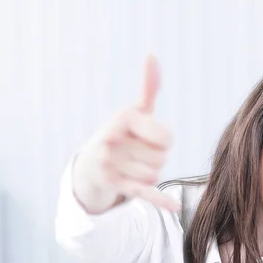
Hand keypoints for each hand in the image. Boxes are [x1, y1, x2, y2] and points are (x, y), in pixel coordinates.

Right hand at [72, 55, 179, 214]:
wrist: (89, 168)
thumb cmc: (120, 136)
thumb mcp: (133, 112)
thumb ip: (148, 88)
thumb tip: (152, 55)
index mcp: (122, 117)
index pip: (166, 137)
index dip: (164, 140)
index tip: (148, 138)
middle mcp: (112, 138)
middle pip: (162, 157)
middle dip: (154, 158)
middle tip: (136, 155)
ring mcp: (110, 163)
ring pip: (155, 174)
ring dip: (149, 174)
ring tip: (131, 167)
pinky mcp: (113, 185)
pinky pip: (143, 193)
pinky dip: (159, 201)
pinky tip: (174, 208)